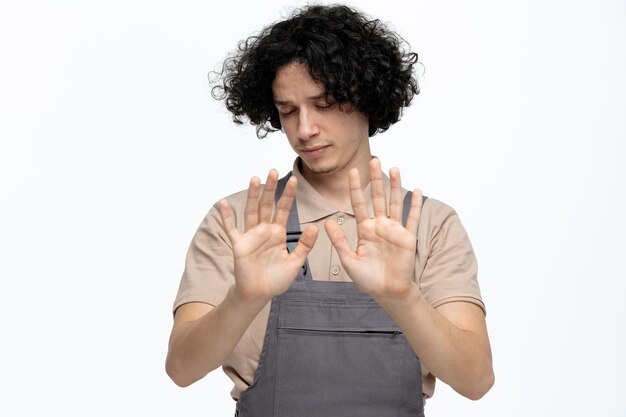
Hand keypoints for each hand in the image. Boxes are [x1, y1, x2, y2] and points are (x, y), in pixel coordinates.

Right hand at [218, 170, 317, 303]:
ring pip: (251, 211)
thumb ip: (305, 245)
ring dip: (252, 196)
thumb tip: (314, 226)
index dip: (288, 195)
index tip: (295, 180)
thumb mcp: (296, 262)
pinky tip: (223, 204)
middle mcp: (264, 231)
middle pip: (267, 205)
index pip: (284, 209)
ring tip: (255, 179)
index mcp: (278, 233)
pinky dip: (226, 217)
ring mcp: (251, 236)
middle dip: (270, 188)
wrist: (260, 293)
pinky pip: (231, 229)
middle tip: (273, 171)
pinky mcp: (239, 245)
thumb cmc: (276, 279)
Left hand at [324, 159, 422, 302]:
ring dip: (395, 186)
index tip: (351, 171)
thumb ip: (339, 240)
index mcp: (364, 229)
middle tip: (373, 160)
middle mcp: (379, 226)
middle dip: (375, 179)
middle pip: (377, 197)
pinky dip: (414, 205)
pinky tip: (417, 191)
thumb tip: (327, 222)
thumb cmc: (367, 278)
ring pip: (394, 203)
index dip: (355, 188)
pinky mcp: (407, 238)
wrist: (386, 291)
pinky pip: (411, 219)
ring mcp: (394, 230)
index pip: (358, 203)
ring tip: (394, 169)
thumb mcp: (348, 259)